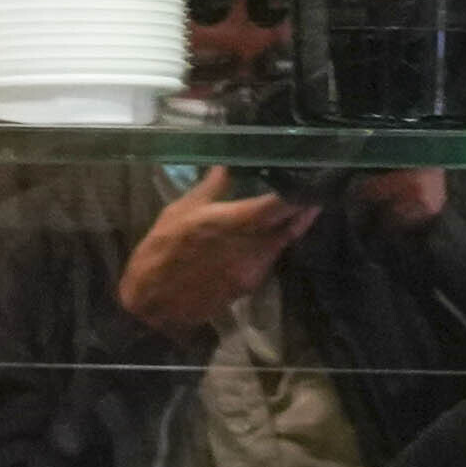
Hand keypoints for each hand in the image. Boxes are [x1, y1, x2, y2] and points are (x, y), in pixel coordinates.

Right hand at [118, 172, 310, 341]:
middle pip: (289, 227)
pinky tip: (269, 234)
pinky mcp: (249, 285)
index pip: (278, 207)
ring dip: (289, 227)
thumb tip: (227, 164)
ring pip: (281, 244)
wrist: (152, 302)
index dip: (300, 195)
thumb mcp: (180, 211)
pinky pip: (269, 260)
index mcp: (232, 223)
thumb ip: (211, 188)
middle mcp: (249, 248)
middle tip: (312, 191)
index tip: (313, 180)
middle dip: (302, 210)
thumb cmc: (161, 251)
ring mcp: (252, 270)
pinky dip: (273, 245)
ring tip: (296, 207)